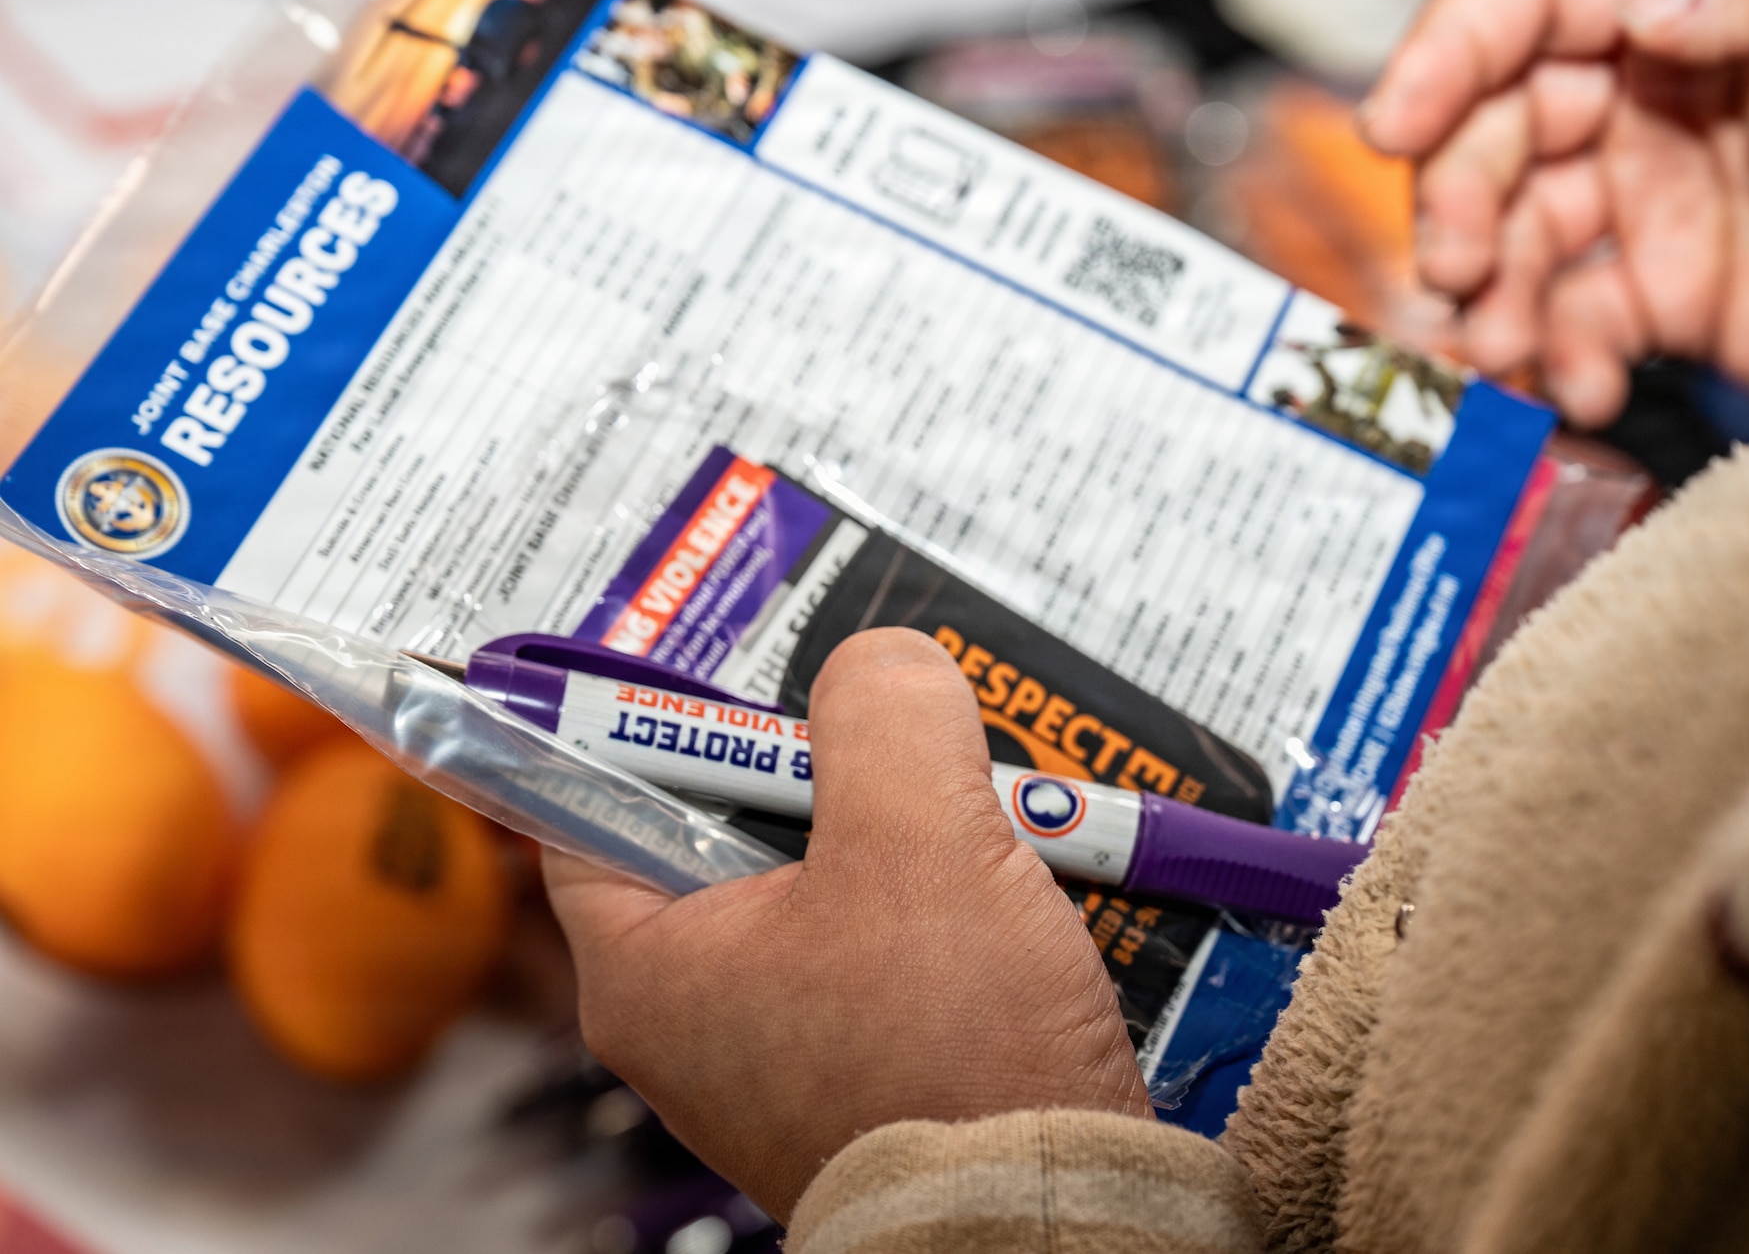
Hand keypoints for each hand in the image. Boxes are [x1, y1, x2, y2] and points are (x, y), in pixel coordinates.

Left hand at [543, 628, 1150, 1221]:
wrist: (1044, 1224)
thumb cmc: (951, 1062)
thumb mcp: (917, 839)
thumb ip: (885, 713)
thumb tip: (881, 667)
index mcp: (648, 964)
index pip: (588, 798)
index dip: (646, 717)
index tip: (716, 666)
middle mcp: (694, 1014)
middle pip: (724, 827)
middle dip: (819, 766)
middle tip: (888, 725)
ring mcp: (780, 1047)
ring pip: (821, 881)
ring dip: (898, 829)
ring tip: (973, 799)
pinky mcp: (862, 1069)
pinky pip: (883, 944)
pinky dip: (936, 898)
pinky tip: (1008, 876)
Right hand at [1361, 0, 1748, 426]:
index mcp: (1731, 3)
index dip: (1454, 44)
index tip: (1394, 125)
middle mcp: (1680, 89)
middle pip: (1509, 113)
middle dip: (1460, 192)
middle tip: (1455, 272)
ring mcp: (1666, 194)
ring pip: (1518, 220)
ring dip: (1491, 289)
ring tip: (1511, 354)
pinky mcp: (1667, 292)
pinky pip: (1565, 313)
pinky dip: (1552, 355)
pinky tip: (1587, 389)